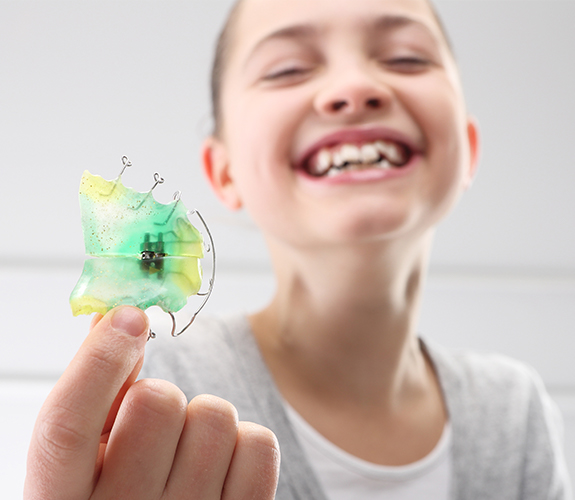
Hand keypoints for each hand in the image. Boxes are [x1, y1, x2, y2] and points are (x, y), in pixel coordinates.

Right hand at [25, 306, 279, 498]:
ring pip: (215, 416)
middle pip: (157, 403)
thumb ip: (96, 395)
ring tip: (188, 451)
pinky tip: (223, 466)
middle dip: (162, 396)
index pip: (66, 425)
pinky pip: (258, 445)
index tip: (129, 316)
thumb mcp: (86, 459)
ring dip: (205, 419)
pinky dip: (245, 443)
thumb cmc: (121, 492)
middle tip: (159, 423)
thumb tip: (116, 317)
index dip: (99, 359)